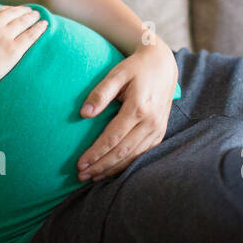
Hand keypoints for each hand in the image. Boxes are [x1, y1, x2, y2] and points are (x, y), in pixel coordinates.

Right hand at [0, 5, 47, 101]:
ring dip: (32, 17)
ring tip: (38, 17)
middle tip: (31, 11)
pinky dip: (39, 29)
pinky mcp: (13, 50)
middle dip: (23, 11)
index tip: (13, 11)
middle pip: (13, 13)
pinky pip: (30, 36)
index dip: (8, 10)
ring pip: (23, 22)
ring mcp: (4, 35)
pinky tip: (44, 25)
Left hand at [77, 44, 177, 181]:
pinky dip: (126, 165)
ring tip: (93, 177)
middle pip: (122, 151)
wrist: (163, 65)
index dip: (95, 153)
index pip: (113, 137)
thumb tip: (84, 114)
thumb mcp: (117, 74)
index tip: (80, 164)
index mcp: (139, 108)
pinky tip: (112, 170)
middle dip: (100, 166)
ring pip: (133, 157)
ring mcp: (158, 129)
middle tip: (81, 176)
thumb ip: (100, 93)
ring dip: (112, 169)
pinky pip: (143, 154)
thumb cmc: (136, 68)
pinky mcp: (160, 133)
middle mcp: (151, 122)